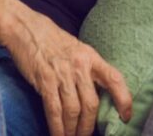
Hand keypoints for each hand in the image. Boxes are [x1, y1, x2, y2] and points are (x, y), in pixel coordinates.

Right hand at [2, 7, 132, 135]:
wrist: (26, 28)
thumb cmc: (52, 40)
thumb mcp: (77, 49)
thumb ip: (88, 69)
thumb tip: (96, 94)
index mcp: (91, 57)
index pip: (115, 79)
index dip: (124, 99)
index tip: (126, 116)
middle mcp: (80, 65)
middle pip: (91, 103)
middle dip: (89, 126)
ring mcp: (62, 73)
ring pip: (73, 110)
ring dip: (73, 130)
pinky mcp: (45, 80)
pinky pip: (54, 109)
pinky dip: (57, 127)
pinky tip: (58, 135)